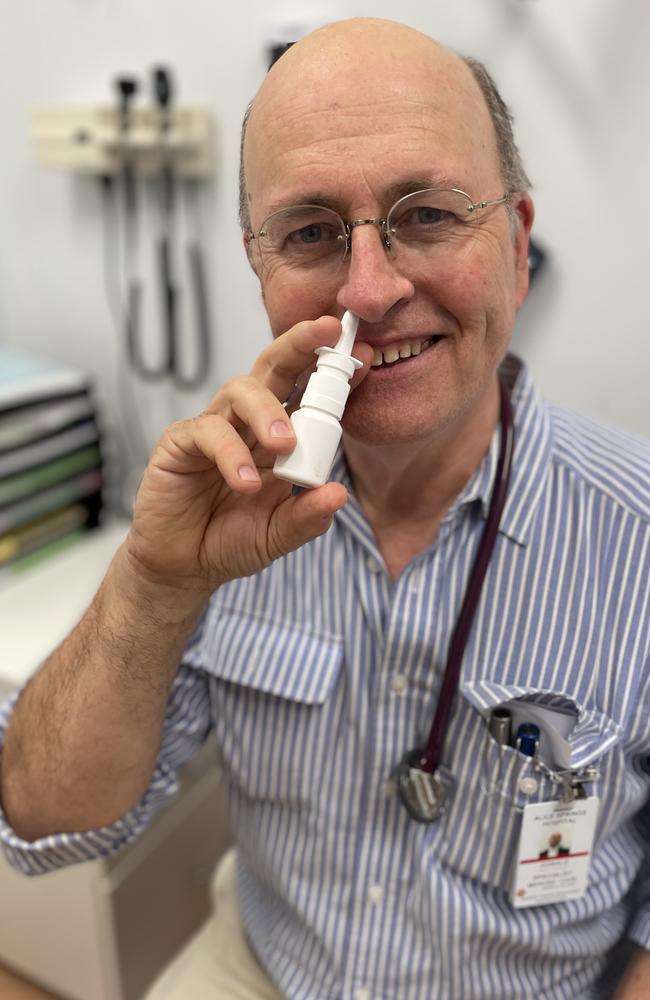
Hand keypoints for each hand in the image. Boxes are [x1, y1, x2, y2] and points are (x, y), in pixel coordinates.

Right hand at [125, 316, 371, 590]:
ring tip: (283, 444)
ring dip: (267, 410)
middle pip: (274, 368)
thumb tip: (337, 494)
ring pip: (240, 390)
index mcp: (277, 436)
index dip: (332, 372)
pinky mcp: (180, 444)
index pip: (308, 392)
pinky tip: (246, 483)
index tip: (364, 356)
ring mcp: (213, 429)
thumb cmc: (229, 541)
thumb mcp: (279, 535)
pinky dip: (230, 455)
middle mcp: (246, 423)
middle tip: (327, 334)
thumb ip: (307, 518)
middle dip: (301, 345)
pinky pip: (207, 432)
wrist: (182, 568)